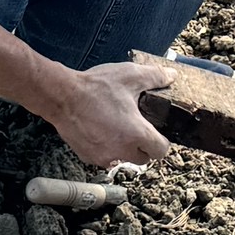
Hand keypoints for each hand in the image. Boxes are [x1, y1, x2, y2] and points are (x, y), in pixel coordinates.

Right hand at [48, 56, 177, 168]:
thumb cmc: (96, 87)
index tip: (156, 131)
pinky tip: (101, 130)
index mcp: (136, 134)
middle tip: (137, 127)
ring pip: (122, 158)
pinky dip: (106, 148)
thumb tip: (172, 76)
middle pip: (143, 158)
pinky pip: (104, 157)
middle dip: (143, 146)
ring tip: (118, 127)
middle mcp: (122, 150)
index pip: (160, 151)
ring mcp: (103, 156)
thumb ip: (155, 77)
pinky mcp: (88, 157)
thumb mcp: (130, 76)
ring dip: (124, 148)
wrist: (62, 96)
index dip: (161, 141)